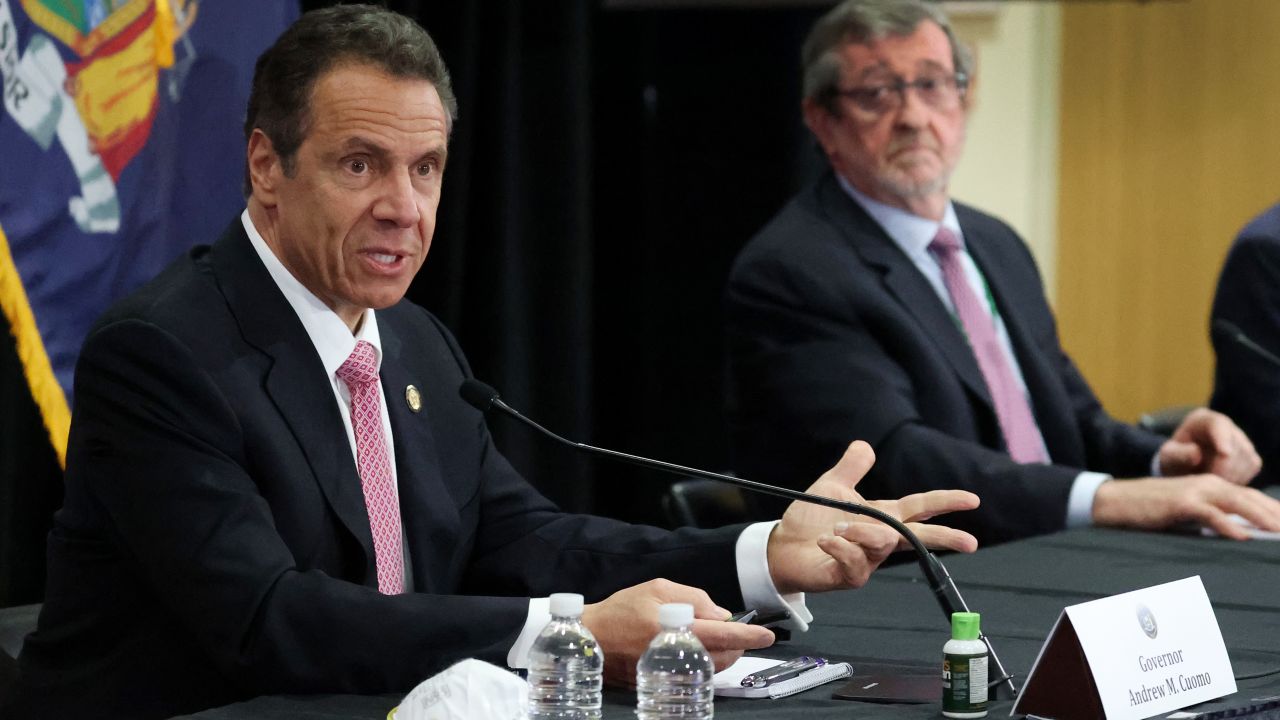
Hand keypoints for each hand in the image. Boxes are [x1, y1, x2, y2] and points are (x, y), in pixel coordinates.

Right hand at [581, 578, 773, 686]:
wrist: (591, 637)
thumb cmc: (622, 608)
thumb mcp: (658, 588)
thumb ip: (694, 597)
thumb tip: (721, 615)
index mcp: (674, 627)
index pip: (722, 634)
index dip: (748, 635)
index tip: (767, 635)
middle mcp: (674, 654)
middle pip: (722, 657)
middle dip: (738, 646)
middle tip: (739, 633)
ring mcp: (669, 672)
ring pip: (711, 669)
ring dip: (724, 655)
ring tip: (719, 640)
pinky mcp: (663, 682)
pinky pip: (695, 675)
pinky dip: (706, 663)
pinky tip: (700, 650)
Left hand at [766, 441, 978, 594]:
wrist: (782, 546)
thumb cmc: (810, 520)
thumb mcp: (832, 486)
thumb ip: (851, 467)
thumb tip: (865, 445)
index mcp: (882, 517)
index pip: (919, 508)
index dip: (945, 502)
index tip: (972, 499)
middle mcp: (880, 540)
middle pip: (919, 538)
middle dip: (944, 538)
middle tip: (969, 542)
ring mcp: (868, 561)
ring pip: (882, 543)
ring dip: (860, 531)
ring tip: (836, 527)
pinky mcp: (850, 577)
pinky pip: (855, 562)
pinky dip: (840, 547)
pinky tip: (825, 540)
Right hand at [1092, 475, 1279, 538]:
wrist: (1118, 501)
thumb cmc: (1152, 509)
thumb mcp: (1188, 511)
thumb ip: (1213, 517)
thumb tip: (1241, 533)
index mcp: (1211, 485)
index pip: (1251, 497)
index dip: (1272, 510)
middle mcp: (1208, 483)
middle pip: (1250, 498)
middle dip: (1274, 514)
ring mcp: (1195, 491)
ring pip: (1237, 502)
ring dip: (1261, 518)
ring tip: (1278, 533)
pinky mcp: (1181, 503)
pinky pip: (1210, 514)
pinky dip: (1228, 524)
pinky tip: (1242, 536)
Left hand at [1158, 408, 1260, 483]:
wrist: (1185, 467)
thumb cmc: (1174, 458)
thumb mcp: (1168, 456)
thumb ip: (1178, 454)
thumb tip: (1196, 454)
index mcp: (1203, 420)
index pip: (1218, 424)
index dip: (1223, 438)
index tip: (1224, 453)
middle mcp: (1227, 427)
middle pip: (1235, 446)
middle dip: (1222, 467)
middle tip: (1206, 481)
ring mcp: (1242, 441)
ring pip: (1247, 458)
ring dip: (1231, 475)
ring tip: (1210, 481)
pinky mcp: (1251, 457)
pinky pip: (1252, 468)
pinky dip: (1239, 478)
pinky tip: (1222, 483)